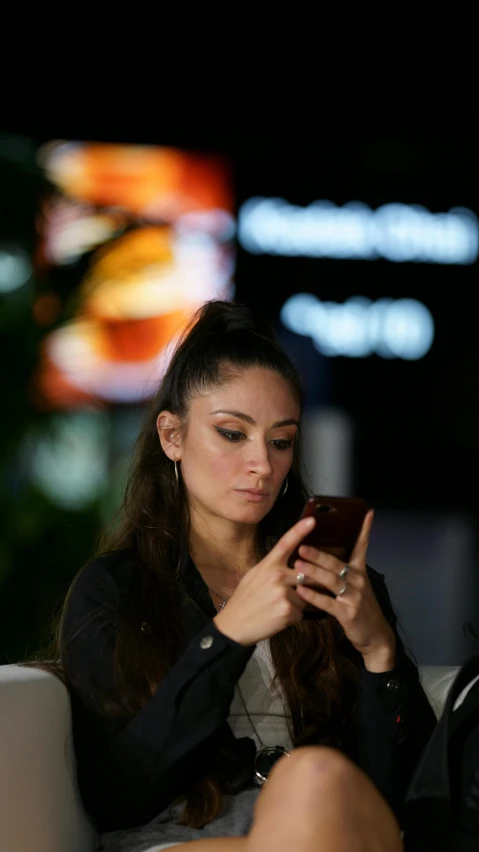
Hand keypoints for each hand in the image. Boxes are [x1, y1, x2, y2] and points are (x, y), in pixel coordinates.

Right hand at [213, 516, 315, 645]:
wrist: (234, 625)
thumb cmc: (244, 600)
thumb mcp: (254, 576)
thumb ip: (273, 569)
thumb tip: (293, 568)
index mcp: (268, 565)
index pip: (286, 543)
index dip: (300, 530)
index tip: (312, 520)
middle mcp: (277, 575)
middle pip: (306, 575)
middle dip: (303, 585)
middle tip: (283, 594)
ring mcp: (283, 592)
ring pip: (305, 597)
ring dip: (296, 604)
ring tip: (275, 608)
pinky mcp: (288, 610)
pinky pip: (301, 613)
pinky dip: (293, 617)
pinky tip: (277, 618)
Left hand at [293, 511, 396, 671]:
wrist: (375, 637)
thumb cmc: (360, 609)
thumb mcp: (356, 587)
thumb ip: (342, 572)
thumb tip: (324, 557)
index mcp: (358, 572)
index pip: (362, 546)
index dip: (364, 530)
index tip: (366, 512)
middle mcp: (358, 581)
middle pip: (336, 563)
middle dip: (318, 554)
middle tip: (301, 545)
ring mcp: (354, 597)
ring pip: (331, 581)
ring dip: (313, 572)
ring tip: (297, 565)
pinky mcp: (348, 614)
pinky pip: (328, 603)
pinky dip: (314, 596)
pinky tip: (301, 591)